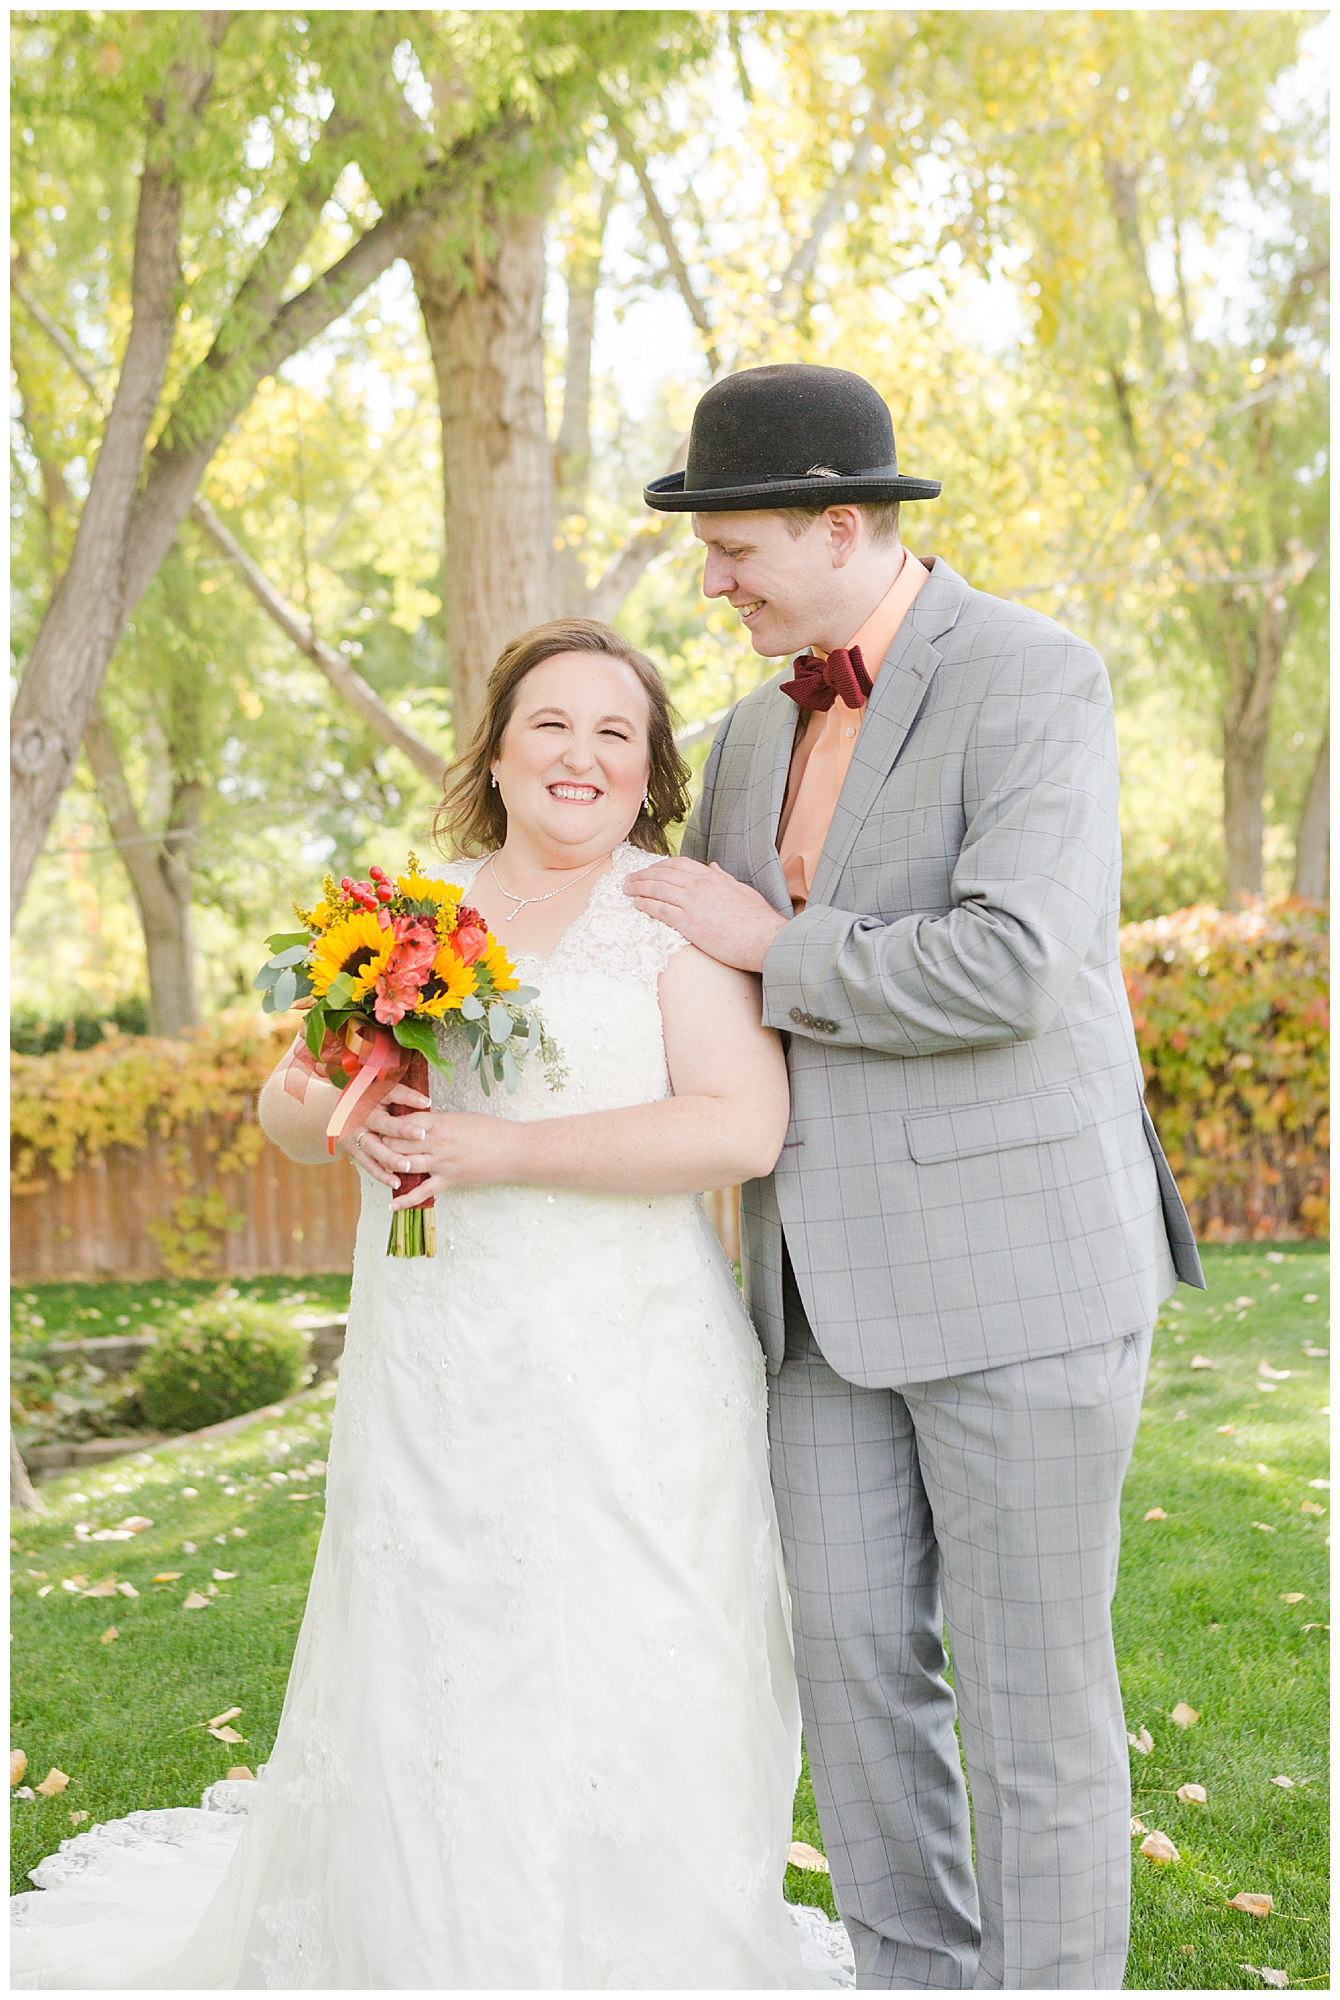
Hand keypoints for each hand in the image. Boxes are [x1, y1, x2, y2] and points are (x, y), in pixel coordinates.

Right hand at [339, 1080, 430, 1190]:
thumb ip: (405, 1097)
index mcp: (371, 1098)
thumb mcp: (383, 1093)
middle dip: (401, 1130)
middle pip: (382, 1123)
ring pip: (374, 1148)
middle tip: (421, 1136)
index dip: (408, 1098)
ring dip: (391, 1158)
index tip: (426, 1103)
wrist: (340, 1113)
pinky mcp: (355, 1151)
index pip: (391, 1095)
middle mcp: (362, 1116)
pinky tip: (396, 1182)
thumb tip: (428, 1104)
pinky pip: (368, 1164)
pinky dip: (382, 1174)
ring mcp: (357, 1135)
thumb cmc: (368, 1102)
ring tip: (408, 1166)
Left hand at [356, 1095, 523, 1205]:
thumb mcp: (463, 1118)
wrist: (513, 1149)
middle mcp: (436, 1142)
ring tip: (374, 1168)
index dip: (388, 1123)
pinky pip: (423, 1192)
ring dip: (388, 1167)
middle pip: (398, 1142)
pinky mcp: (449, 1180)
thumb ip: (441, 1119)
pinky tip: (392, 1206)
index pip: (404, 1122)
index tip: (377, 1124)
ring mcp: (441, 1162)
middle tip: (369, 1145)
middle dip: (382, 1143)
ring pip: (405, 1165)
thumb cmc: (491, 1130)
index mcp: (440, 1123)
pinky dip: (406, 1199)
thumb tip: (426, 1117)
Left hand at [624, 857, 788, 972]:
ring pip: (657, 889)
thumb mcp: (742, 891)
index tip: (650, 870)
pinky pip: (660, 909)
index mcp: (713, 877)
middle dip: (643, 875)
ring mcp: (693, 902)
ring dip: (638, 887)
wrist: (764, 938)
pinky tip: (636, 903)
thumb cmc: (758, 920)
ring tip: (627, 889)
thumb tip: (714, 867)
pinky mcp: (688, 922)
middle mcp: (700, 885)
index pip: (679, 864)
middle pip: (663, 874)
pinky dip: (645, 904)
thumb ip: (725, 878)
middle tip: (630, 878)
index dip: (660, 866)